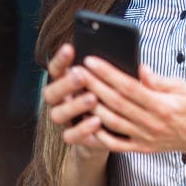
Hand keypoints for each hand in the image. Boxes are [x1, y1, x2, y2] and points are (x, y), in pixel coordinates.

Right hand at [42, 44, 107, 161]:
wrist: (110, 131)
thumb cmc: (110, 98)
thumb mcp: (112, 84)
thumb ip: (113, 73)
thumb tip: (134, 62)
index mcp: (65, 82)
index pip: (56, 69)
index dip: (60, 59)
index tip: (70, 48)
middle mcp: (60, 101)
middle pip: (50, 92)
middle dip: (65, 84)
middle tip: (81, 75)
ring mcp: (64, 120)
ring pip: (57, 114)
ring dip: (74, 105)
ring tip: (93, 98)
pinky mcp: (73, 137)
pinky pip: (70, 136)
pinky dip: (83, 129)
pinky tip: (97, 121)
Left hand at [82, 56, 185, 156]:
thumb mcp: (181, 86)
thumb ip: (158, 79)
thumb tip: (139, 67)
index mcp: (162, 104)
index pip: (128, 86)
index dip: (108, 73)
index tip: (91, 61)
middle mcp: (151, 122)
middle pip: (116, 102)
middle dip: (93, 85)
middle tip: (76, 73)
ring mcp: (145, 137)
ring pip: (112, 122)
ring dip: (91, 107)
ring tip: (76, 93)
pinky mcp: (141, 148)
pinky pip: (116, 144)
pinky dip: (99, 135)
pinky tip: (86, 123)